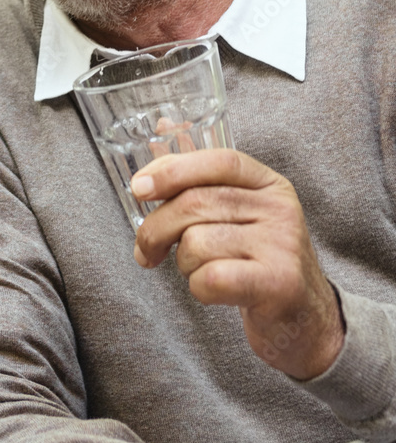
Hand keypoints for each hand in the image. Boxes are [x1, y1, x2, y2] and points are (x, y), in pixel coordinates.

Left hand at [131, 149, 344, 379]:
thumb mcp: (237, 211)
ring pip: (197, 243)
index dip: (174, 170)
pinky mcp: (278, 283)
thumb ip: (200, 175)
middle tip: (147, 252)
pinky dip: (199, 289)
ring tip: (200, 271)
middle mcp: (280, 209)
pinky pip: (210, 278)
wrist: (303, 317)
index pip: (220, 161)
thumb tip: (164, 125)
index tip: (139, 187)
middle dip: (154, 230)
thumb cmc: (257, 261)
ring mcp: (282, 245)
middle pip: (195, 204)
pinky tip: (213, 290)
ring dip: (183, 265)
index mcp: (268, 184)